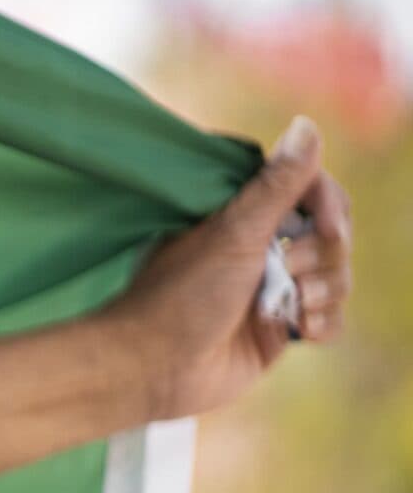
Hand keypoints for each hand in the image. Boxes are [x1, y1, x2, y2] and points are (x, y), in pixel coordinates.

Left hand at [96, 115, 353, 423]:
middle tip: (290, 270)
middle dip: (324, 253)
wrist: (157, 367)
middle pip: (330, 234)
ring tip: (295, 305)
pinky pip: (329, 317)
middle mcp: (259, 247)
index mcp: (240, 216)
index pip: (308, 190)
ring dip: (325, 290)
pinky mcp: (279, 327)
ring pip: (335, 276)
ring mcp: (271, 288)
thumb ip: (276, 185)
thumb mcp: (233, 232)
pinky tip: (304, 331)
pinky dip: (324, 323)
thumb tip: (306, 125)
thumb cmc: (182, 294)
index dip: (325, 203)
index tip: (322, 222)